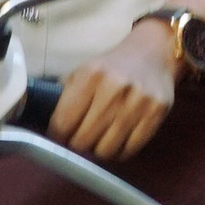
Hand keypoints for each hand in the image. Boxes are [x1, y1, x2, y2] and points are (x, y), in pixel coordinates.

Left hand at [49, 23, 182, 163]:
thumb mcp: (83, 71)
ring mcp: (138, 102)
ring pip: (106, 150)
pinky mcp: (156, 113)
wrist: (154, 52)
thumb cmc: (112, 66)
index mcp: (91, 75)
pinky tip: (117, 141)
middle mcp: (114, 88)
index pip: (63, 122)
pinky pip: (130, 150)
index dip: (57, 135)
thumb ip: (66, 95)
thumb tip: (47, 125)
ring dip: (98, 150)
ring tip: (99, 140)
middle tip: (79, 139)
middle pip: (83, 140)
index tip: (59, 136)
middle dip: (77, 144)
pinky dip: (119, 152)